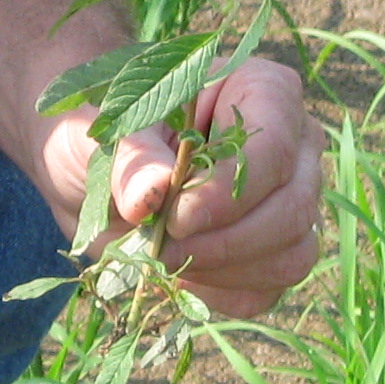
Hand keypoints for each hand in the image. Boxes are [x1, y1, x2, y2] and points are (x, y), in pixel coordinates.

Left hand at [40, 58, 324, 317]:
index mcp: (262, 90)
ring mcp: (292, 199)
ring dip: (225, 271)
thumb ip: (129, 157)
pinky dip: (222, 293)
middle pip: (294, 206)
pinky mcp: (274, 250)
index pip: (273, 148)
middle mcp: (293, 143)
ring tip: (166, 258)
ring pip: (292, 254)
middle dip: (225, 241)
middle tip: (162, 246)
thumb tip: (152, 193)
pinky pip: (270, 289)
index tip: (175, 218)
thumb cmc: (103, 131)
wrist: (89, 169)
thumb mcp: (101, 131)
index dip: (227, 194)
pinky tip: (180, 273)